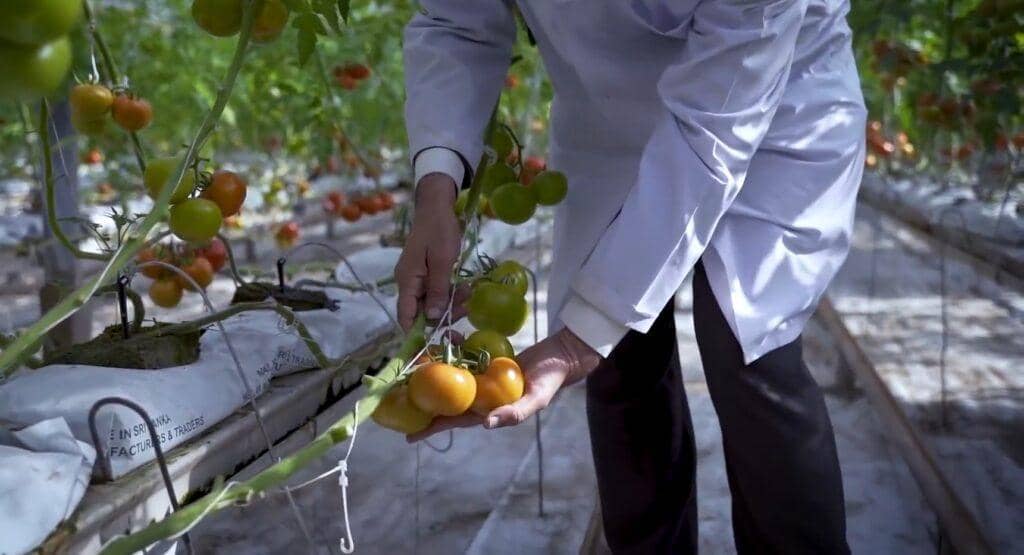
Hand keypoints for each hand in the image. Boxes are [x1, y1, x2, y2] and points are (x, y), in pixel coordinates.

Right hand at [395, 173, 460, 329]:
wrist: (437, 206)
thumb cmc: (439, 229)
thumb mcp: (443, 260)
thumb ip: (437, 289)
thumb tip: (432, 317)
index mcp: (407, 280)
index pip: (405, 316)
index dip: (417, 334)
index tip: (437, 342)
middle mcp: (408, 283)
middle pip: (421, 312)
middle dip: (444, 313)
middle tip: (467, 305)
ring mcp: (417, 279)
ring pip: (432, 303)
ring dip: (451, 303)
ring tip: (469, 292)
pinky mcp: (426, 275)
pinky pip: (437, 292)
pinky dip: (451, 293)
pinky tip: (464, 287)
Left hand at [407, 328, 602, 441]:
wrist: (561, 355)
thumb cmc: (550, 380)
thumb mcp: (536, 399)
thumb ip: (514, 413)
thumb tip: (487, 424)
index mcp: (490, 410)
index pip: (456, 421)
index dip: (434, 428)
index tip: (410, 435)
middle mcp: (482, 396)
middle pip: (447, 401)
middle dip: (425, 400)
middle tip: (398, 396)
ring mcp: (483, 378)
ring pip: (452, 378)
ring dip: (436, 370)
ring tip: (416, 362)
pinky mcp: (487, 361)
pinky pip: (466, 358)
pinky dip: (456, 349)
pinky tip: (448, 338)